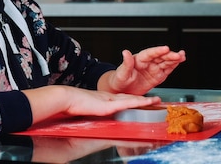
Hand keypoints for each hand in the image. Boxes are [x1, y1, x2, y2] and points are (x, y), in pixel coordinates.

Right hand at [22, 85, 160, 123]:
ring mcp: (109, 100)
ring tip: (156, 100)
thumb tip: (92, 122)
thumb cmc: (69, 106)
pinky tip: (148, 102)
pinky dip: (139, 102)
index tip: (140, 101)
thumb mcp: (83, 112)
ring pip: (131, 99)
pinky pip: (128, 103)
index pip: (120, 100)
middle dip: (141, 100)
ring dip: (144, 101)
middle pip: (128, 98)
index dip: (131, 100)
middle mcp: (107, 98)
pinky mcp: (109, 105)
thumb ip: (90, 116)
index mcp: (101, 100)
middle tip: (154, 100)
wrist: (63, 99)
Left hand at [100, 46, 185, 94]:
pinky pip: (166, 70)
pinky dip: (174, 66)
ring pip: (165, 62)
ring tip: (182, 56)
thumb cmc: (119, 80)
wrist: (121, 91)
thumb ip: (126, 64)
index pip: (149, 53)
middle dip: (170, 55)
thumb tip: (125, 53)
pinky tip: (180, 62)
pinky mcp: (157, 76)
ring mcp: (153, 69)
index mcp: (138, 60)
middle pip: (160, 57)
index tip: (166, 48)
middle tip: (178, 55)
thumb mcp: (121, 73)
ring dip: (174, 59)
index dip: (158, 51)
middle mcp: (147, 62)